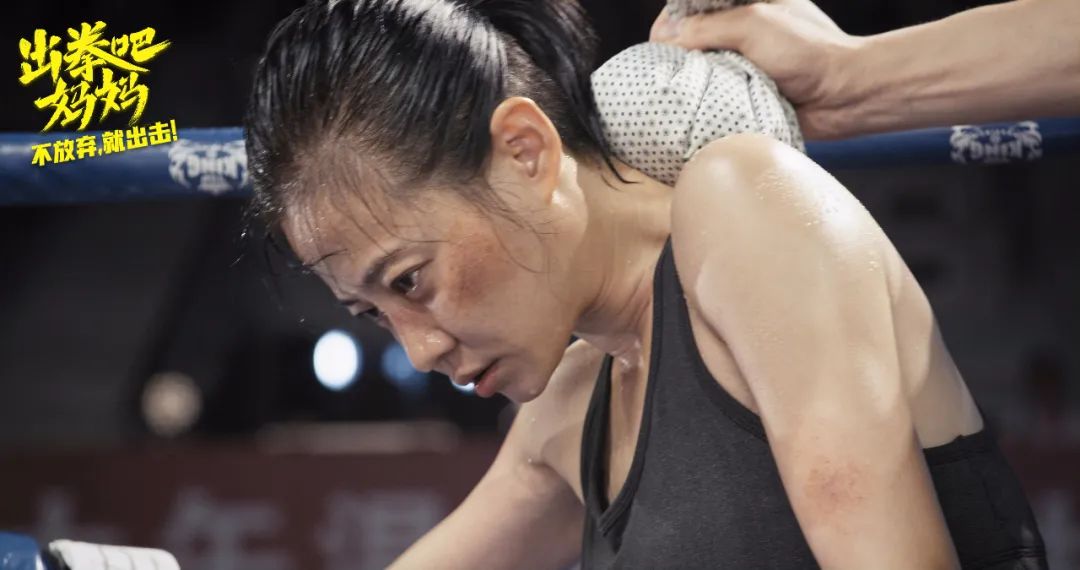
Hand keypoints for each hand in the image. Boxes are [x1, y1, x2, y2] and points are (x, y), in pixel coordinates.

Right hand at [650, 0, 861, 138]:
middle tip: (665, 73)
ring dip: (689, 82)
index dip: (670, 24)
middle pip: (689, 39)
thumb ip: (706, 28)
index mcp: (743, 3)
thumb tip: (665, 40)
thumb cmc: (807, 52)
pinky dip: (702, 103)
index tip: (659, 43)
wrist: (844, 96)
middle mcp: (740, 31)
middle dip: (675, 55)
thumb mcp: (753, 25)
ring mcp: (742, 63)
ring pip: (699, 70)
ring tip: (676, 94)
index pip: (689, 8)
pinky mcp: (745, 93)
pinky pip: (713, 97)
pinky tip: (693, 110)